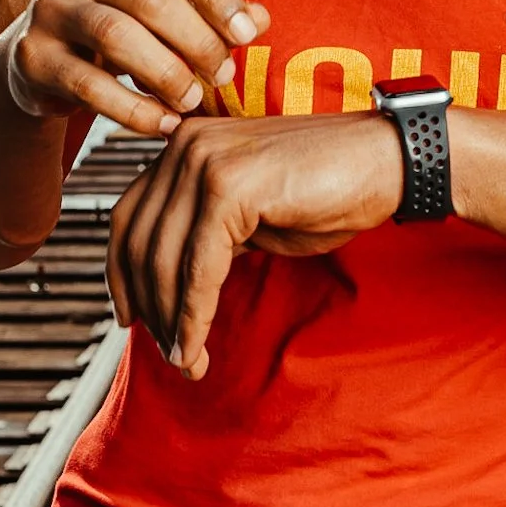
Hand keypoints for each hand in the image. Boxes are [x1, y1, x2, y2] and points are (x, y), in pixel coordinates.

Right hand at [0, 0, 268, 136]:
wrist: (38, 60)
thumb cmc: (118, 25)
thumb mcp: (162, 7)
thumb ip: (208, 8)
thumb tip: (262, 19)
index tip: (248, 34)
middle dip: (196, 40)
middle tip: (223, 75)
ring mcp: (47, 7)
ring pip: (116, 36)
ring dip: (166, 74)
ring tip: (193, 100)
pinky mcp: (30, 56)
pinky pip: (89, 85)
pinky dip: (134, 110)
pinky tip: (163, 124)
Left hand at [106, 114, 405, 377]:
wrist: (386, 162)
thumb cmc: (327, 190)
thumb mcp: (250, 215)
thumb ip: (206, 235)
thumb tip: (167, 287)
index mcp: (183, 145)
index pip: (127, 215)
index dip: (119, 273)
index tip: (127, 317)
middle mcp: (184, 145)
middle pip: (139, 241)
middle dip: (149, 307)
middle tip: (169, 353)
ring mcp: (204, 161)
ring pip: (165, 261)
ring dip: (171, 322)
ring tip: (186, 362)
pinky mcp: (229, 186)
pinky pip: (198, 269)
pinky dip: (193, 317)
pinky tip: (196, 348)